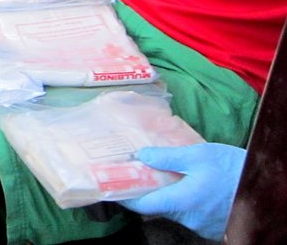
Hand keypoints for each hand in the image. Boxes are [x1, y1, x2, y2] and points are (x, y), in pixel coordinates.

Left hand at [118, 143, 245, 240]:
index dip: (126, 196)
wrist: (264, 184)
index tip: (113, 186)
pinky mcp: (211, 224)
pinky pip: (188, 212)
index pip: (144, 205)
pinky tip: (182, 182)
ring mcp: (200, 224)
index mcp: (182, 201)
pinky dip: (181, 199)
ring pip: (173, 209)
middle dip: (146, 191)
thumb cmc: (231, 168)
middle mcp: (189, 218)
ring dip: (165, 194)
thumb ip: (167, 156)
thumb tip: (142, 156)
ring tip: (157, 173)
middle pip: (157, 207)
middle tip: (135, 172)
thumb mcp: (198, 155)